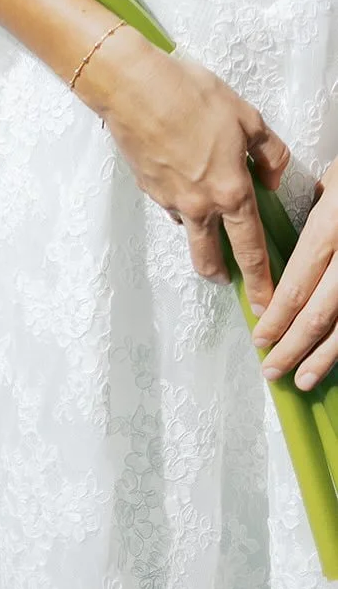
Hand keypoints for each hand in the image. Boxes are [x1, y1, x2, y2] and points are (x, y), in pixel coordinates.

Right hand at [77, 33, 289, 313]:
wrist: (131, 86)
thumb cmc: (189, 95)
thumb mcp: (247, 117)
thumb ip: (270, 153)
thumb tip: (272, 177)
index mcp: (231, 191)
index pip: (252, 249)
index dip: (261, 281)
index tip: (266, 303)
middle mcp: (200, 204)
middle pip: (210, 259)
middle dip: (221, 275)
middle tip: (229, 281)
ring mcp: (169, 199)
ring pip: (187, 231)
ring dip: (198, 233)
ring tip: (204, 215)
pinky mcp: (146, 187)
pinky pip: (169, 203)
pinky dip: (179, 199)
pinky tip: (181, 174)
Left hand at [251, 163, 337, 390]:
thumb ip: (317, 208)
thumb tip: (300, 237)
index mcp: (334, 227)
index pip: (298, 283)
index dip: (277, 315)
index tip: (258, 336)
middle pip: (320, 313)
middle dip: (291, 346)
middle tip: (269, 370)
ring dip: (323, 358)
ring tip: (300, 380)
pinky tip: (335, 363)